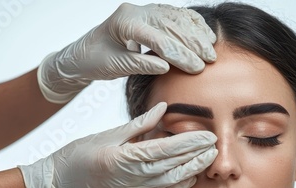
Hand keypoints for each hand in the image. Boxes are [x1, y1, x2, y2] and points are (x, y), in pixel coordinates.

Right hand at [18, 102, 217, 187]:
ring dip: (194, 169)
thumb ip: (139, 125)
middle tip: (217, 143)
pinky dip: (181, 183)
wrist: (59, 187)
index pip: (168, 149)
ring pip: (174, 181)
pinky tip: (191, 175)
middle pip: (176, 166)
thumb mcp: (107, 135)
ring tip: (209, 158)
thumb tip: (163, 109)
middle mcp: (136, 177)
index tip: (208, 133)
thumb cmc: (78, 156)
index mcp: (127, 158)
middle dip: (199, 155)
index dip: (191, 142)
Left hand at [38, 3, 216, 103]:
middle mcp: (136, 11)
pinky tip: (206, 35)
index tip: (196, 68)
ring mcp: (145, 10)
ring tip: (211, 50)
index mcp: (124, 22)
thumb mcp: (114, 66)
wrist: (83, 52)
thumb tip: (167, 68)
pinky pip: (177, 15)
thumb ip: (139, 65)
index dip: (179, 54)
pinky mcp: (152, 14)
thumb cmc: (94, 61)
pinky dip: (193, 25)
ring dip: (197, 34)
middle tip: (209, 60)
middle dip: (193, 43)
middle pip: (171, 25)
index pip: (158, 38)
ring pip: (177, 17)